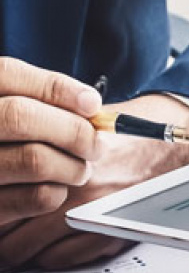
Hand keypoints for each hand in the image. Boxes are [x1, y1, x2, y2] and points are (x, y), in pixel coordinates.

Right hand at [0, 57, 102, 226]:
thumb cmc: (7, 141)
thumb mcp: (12, 110)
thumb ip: (43, 101)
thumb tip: (90, 103)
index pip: (8, 74)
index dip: (57, 88)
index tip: (91, 103)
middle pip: (21, 117)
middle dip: (74, 130)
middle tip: (96, 145)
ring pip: (35, 160)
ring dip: (73, 166)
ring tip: (80, 169)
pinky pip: (37, 197)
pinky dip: (59, 192)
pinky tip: (57, 187)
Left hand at [0, 94, 188, 269]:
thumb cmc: (149, 129)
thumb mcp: (92, 122)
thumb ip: (53, 139)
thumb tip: (18, 153)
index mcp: (72, 163)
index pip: (11, 197)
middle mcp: (84, 195)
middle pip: (17, 230)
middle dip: (2, 234)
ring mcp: (101, 220)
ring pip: (38, 250)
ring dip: (21, 249)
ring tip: (12, 245)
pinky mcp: (116, 236)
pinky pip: (68, 259)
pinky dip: (52, 257)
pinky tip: (45, 248)